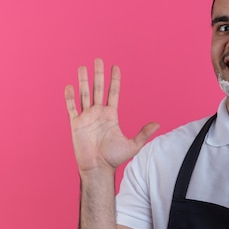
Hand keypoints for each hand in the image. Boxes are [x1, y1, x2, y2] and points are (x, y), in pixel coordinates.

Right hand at [64, 58, 158, 174]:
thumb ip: (144, 133)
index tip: (115, 67)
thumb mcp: (133, 145)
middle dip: (98, 74)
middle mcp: (98, 113)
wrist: (98, 168)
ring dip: (83, 81)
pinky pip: (71, 107)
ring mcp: (86, 117)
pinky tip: (70, 86)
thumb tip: (158, 124)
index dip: (114, 80)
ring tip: (82, 67)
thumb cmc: (114, 158)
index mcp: (111, 115)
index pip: (113, 93)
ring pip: (84, 94)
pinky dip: (70, 97)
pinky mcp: (75, 124)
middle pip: (98, 89)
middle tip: (99, 60)